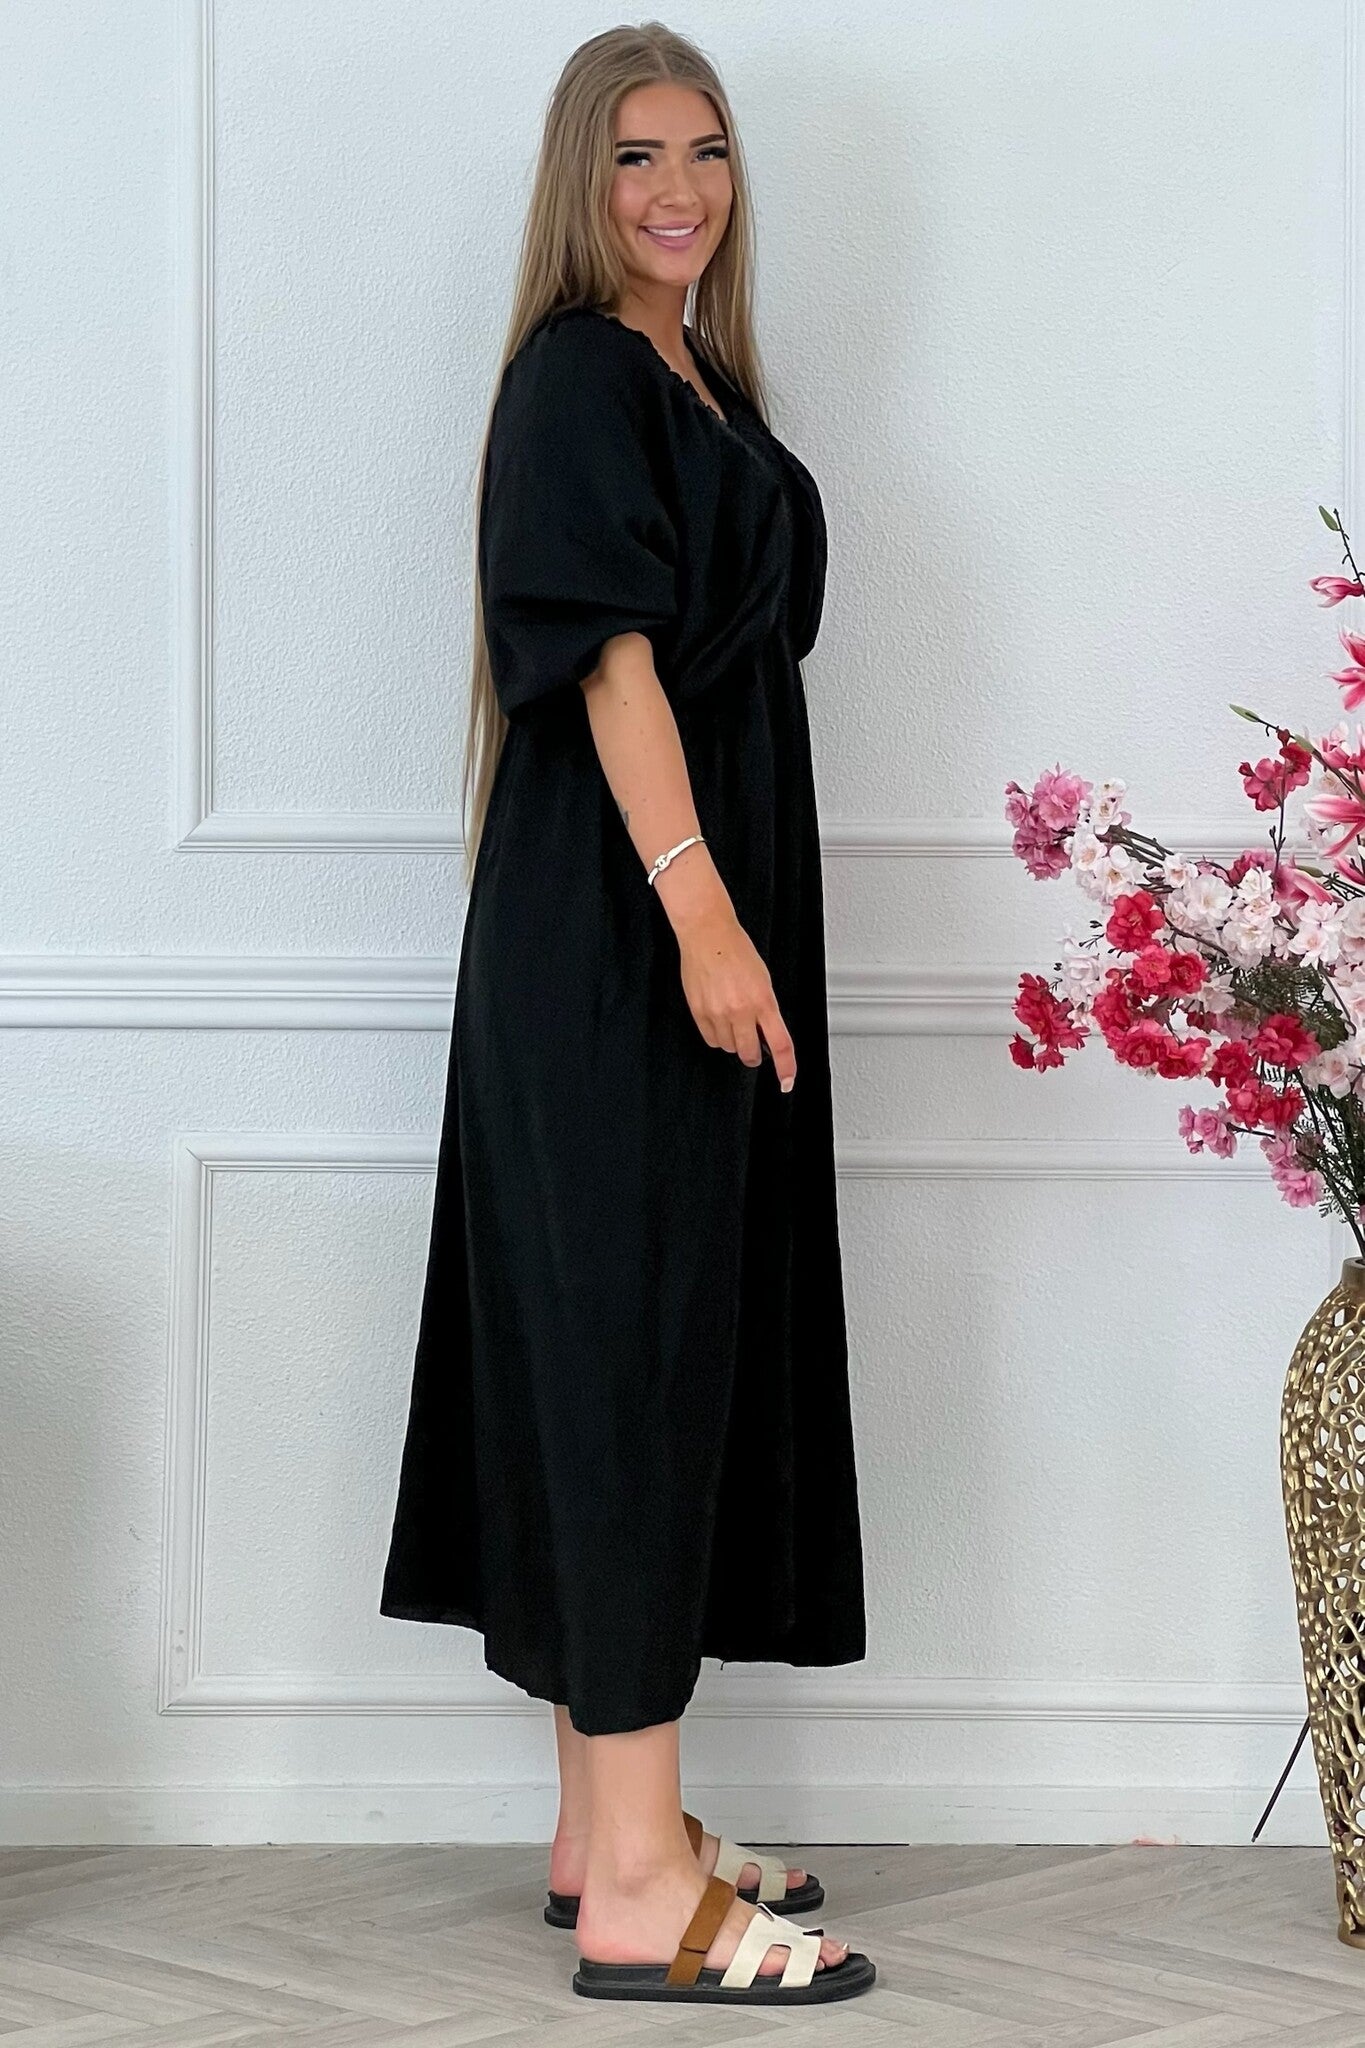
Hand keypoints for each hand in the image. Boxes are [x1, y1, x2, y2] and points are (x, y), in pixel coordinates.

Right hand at [675, 906, 796, 1090]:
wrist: (708, 935)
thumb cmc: (737, 951)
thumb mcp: (763, 980)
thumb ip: (766, 1010)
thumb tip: (767, 1035)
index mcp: (763, 1001)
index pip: (781, 1045)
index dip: (786, 1068)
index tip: (786, 1082)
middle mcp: (741, 1010)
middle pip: (750, 1053)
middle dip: (754, 1053)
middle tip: (754, 1043)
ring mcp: (717, 1013)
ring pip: (729, 1048)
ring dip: (734, 1041)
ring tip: (732, 1017)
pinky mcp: (698, 1012)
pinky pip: (711, 1040)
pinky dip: (717, 1035)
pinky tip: (718, 1018)